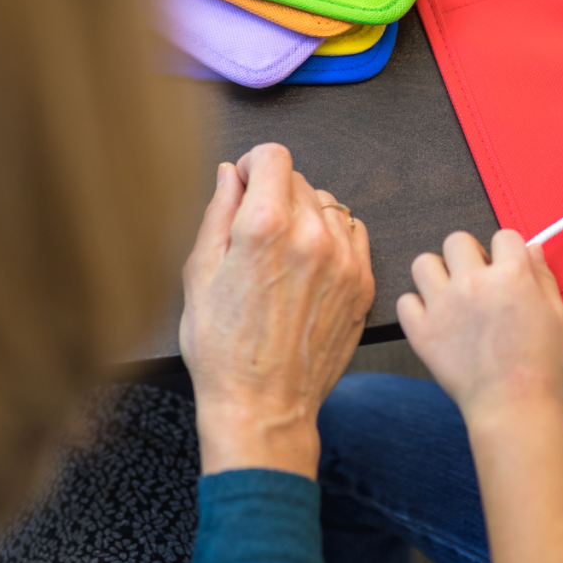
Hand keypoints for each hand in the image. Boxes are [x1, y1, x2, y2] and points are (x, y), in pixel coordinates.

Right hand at [180, 143, 374, 478]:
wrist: (264, 406)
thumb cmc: (223, 349)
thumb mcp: (199, 274)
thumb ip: (218, 212)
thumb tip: (231, 173)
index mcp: (266, 227)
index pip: (273, 155)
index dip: (253, 165)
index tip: (245, 185)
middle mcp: (312, 235)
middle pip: (299, 179)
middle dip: (274, 193)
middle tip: (255, 232)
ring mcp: (345, 259)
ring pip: (328, 204)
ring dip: (305, 214)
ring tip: (282, 253)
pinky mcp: (364, 281)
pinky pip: (353, 232)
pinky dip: (333, 237)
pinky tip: (309, 264)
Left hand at [398, 229, 562, 422]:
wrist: (513, 406)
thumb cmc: (540, 363)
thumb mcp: (556, 314)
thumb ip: (542, 276)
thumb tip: (531, 249)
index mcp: (510, 275)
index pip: (503, 235)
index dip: (506, 250)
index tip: (505, 265)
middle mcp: (473, 283)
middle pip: (457, 240)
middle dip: (468, 256)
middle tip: (476, 279)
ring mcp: (443, 305)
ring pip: (423, 263)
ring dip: (437, 275)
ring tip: (450, 295)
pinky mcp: (422, 330)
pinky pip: (405, 301)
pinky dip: (416, 308)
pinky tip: (434, 319)